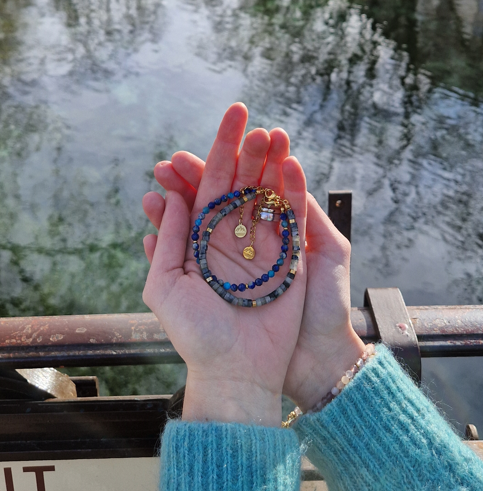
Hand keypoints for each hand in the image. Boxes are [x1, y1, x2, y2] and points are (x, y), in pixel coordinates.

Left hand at [145, 116, 363, 411]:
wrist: (236, 370)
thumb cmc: (195, 334)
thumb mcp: (165, 285)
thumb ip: (168, 239)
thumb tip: (169, 197)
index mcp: (202, 239)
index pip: (207, 186)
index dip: (212, 152)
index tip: (220, 123)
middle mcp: (233, 237)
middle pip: (239, 184)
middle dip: (242, 151)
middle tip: (245, 117)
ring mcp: (264, 245)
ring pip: (268, 194)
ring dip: (269, 163)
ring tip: (269, 132)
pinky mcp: (291, 258)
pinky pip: (293, 218)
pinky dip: (294, 190)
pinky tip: (291, 163)